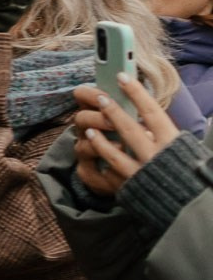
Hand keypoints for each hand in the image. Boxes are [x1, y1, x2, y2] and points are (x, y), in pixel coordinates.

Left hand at [71, 73, 182, 195]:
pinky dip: (101, 154)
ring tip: (90, 127)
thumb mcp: (179, 145)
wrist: (190, 203)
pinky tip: (91, 141)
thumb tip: (139, 107)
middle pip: (130, 130)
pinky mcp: (131, 187)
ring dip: (100, 136)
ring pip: (115, 152)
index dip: (135, 92)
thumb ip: (161, 130)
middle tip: (101, 98)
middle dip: (113, 112)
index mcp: (173, 143)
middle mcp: (157, 157)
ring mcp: (142, 173)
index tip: (122, 76)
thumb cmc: (182, 165)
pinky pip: (110, 169)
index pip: (152, 112)